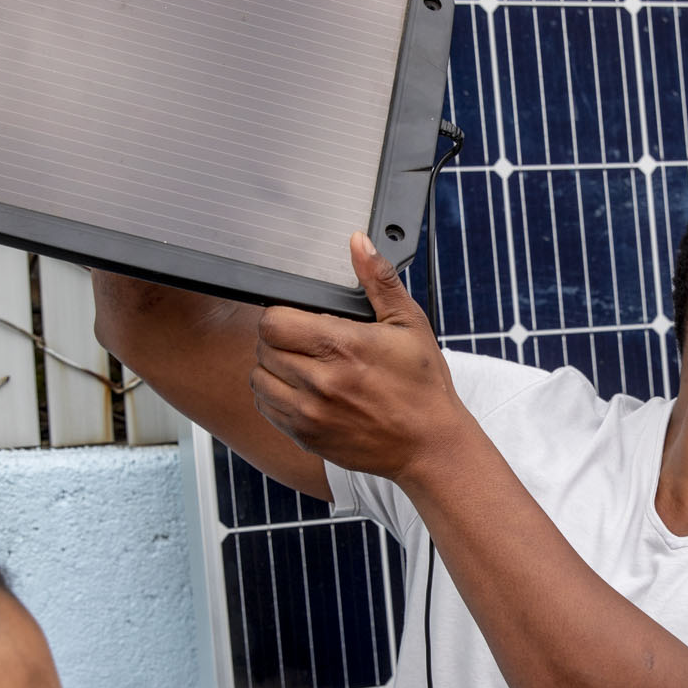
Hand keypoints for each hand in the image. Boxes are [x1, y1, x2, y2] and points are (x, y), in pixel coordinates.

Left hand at [251, 234, 469, 480]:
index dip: (282, 315)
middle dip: (279, 340)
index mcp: (342, 346)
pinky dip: (276, 397)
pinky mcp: (305, 436)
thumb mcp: (408, 324)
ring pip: (258, 379)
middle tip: (305, 342)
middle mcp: (320, 381)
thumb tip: (358, 241)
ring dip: (272, 369)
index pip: (274, 322)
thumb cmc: (423, 384)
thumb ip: (378, 280)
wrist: (429, 445)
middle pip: (263, 348)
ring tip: (301, 366)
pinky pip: (266, 409)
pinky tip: (302, 391)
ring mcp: (309, 412)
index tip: (300, 320)